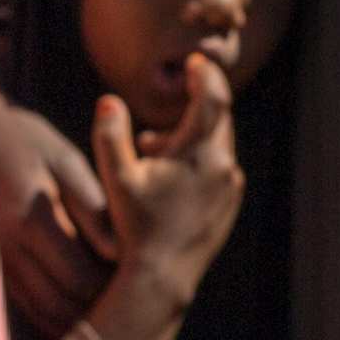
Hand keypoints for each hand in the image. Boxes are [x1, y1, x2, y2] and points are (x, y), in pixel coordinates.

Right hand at [0, 68, 114, 339]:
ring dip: (75, 320)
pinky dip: (53, 315)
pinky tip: (77, 313)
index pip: (79, 279)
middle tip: (128, 305)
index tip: (137, 282)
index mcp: (32, 220)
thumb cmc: (22, 139)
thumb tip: (118, 251)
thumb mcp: (62, 159)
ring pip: (41, 312)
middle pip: (61, 304)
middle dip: (96, 311)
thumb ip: (91, 204)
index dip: (110, 289)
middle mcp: (9, 248)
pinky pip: (26, 304)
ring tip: (108, 312)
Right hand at [88, 59, 247, 299]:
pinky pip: (219, 169)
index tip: (194, 62)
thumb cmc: (136, 227)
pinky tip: (169, 180)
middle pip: (217, 119)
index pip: (212, 96)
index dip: (204, 74)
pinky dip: (198, 162)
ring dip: (190, 139)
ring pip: (216, 145)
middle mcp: (224, 165)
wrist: (164, 277)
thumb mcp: (117, 179)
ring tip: (153, 153)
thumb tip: (109, 100)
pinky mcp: (230, 204)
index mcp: (200, 152)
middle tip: (163, 118)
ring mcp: (231, 187)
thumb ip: (110, 135)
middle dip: (190, 111)